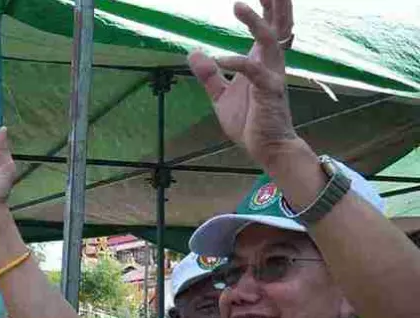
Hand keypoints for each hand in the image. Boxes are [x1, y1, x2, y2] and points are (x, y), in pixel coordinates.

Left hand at [187, 0, 298, 166]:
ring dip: (255, 22)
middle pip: (278, 25)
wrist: (265, 148)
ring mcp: (272, 75)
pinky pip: (253, 71)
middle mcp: (271, 63)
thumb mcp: (221, 96)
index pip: (269, 27)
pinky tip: (219, 58)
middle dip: (276, 5)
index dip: (267, 8)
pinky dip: (237, 62)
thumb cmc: (250, 121)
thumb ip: (209, 74)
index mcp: (262, 61)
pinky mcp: (269, 92)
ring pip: (270, 40)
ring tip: (238, 5)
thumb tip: (193, 52)